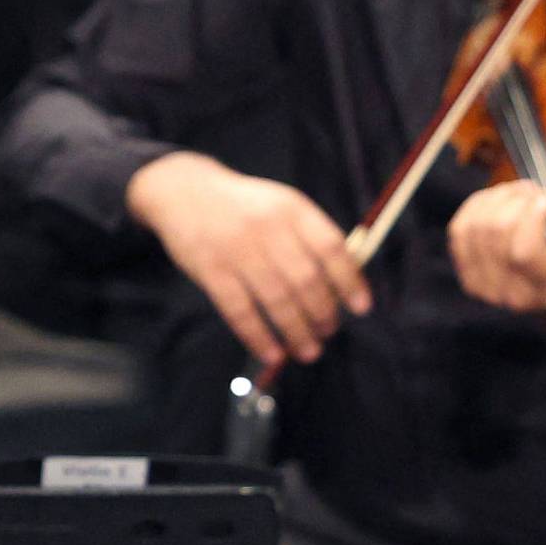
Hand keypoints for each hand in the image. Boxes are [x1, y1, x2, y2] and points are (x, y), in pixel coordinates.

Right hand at [126, 150, 370, 367]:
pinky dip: (259, 337)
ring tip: (309, 351)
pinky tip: (272, 354)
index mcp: (291, 209)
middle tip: (329, 331)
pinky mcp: (210, 271)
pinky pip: (240, 311)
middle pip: (306, 280)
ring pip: (277, 301)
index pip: (331, 248)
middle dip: (323, 314)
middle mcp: (266, 228)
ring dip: (297, 332)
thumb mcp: (281, 205)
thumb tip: (345, 284)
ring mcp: (237, 250)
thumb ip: (310, 237)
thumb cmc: (244, 206)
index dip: (350, 281)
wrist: (184, 191)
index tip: (361, 307)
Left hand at [448, 177, 545, 315]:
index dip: (530, 219)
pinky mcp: (467, 274)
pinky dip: (480, 207)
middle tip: (537, 192)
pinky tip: (502, 203)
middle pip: (496, 233)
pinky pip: (461, 229)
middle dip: (517, 201)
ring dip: (500, 200)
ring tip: (524, 195)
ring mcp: (485, 288)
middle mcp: (515, 296)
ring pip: (476, 227)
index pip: (523, 254)